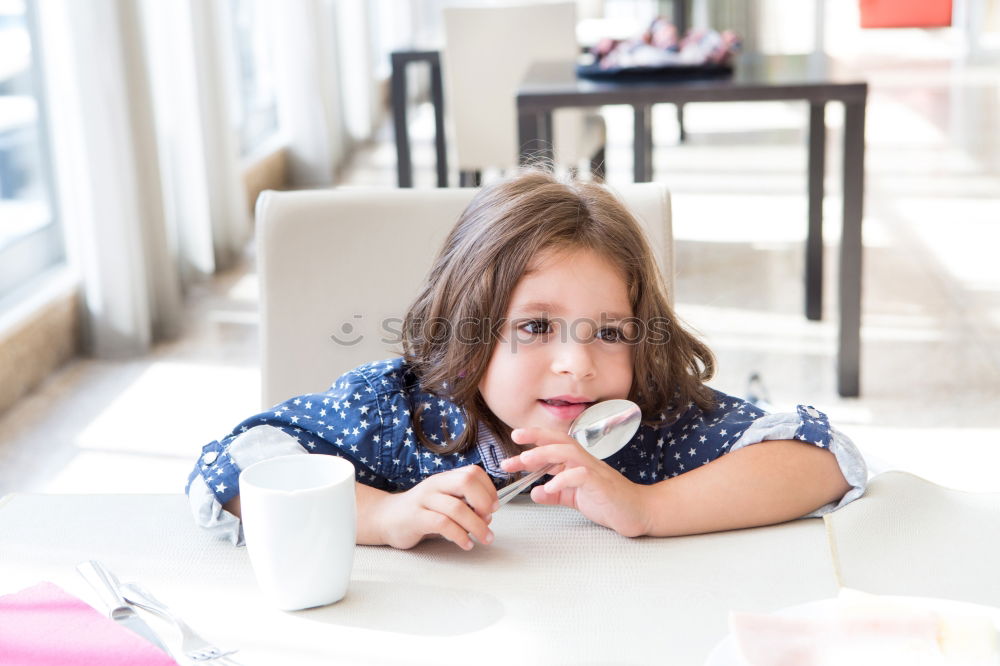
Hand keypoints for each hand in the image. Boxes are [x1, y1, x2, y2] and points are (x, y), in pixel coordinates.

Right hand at [373, 466, 497, 550]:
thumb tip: (488, 516)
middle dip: (483, 501)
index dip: (489, 489)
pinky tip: (466, 544)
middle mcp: (435, 485)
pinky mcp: (415, 518)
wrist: (385, 518)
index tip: (494, 507)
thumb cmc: (420, 512)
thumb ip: (464, 505)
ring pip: (456, 507)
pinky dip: (459, 536)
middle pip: (466, 481)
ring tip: (484, 538)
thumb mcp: (443, 502)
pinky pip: (442, 524)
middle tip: (488, 519)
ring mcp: (424, 500)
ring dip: (476, 525)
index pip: (473, 472)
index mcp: (444, 478)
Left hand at [500, 427, 650, 536]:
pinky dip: (564, 479)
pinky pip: (581, 475)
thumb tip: (535, 492)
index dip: (533, 443)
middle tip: (515, 438)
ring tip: (526, 460)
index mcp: (577, 463)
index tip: (513, 446)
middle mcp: (585, 462)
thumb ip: (556, 494)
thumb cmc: (610, 502)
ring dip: (546, 454)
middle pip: (559, 441)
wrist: (638, 512)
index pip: (553, 446)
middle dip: (536, 437)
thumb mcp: (575, 498)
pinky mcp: (601, 484)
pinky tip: (550, 487)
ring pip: (568, 453)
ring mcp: (594, 471)